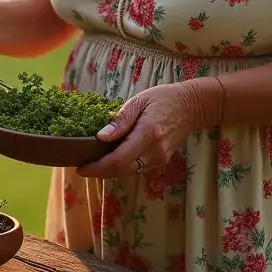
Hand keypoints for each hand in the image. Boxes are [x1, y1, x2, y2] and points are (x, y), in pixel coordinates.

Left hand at [76, 79, 220, 179]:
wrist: (191, 107)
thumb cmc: (163, 98)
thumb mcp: (139, 101)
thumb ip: (120, 120)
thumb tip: (101, 137)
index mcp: (148, 134)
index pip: (119, 159)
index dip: (98, 167)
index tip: (81, 168)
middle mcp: (155, 151)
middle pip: (122, 170)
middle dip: (100, 172)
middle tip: (81, 167)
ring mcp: (159, 159)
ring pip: (129, 172)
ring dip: (109, 171)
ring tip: (91, 163)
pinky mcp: (161, 161)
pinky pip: (137, 168)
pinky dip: (121, 167)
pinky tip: (109, 159)